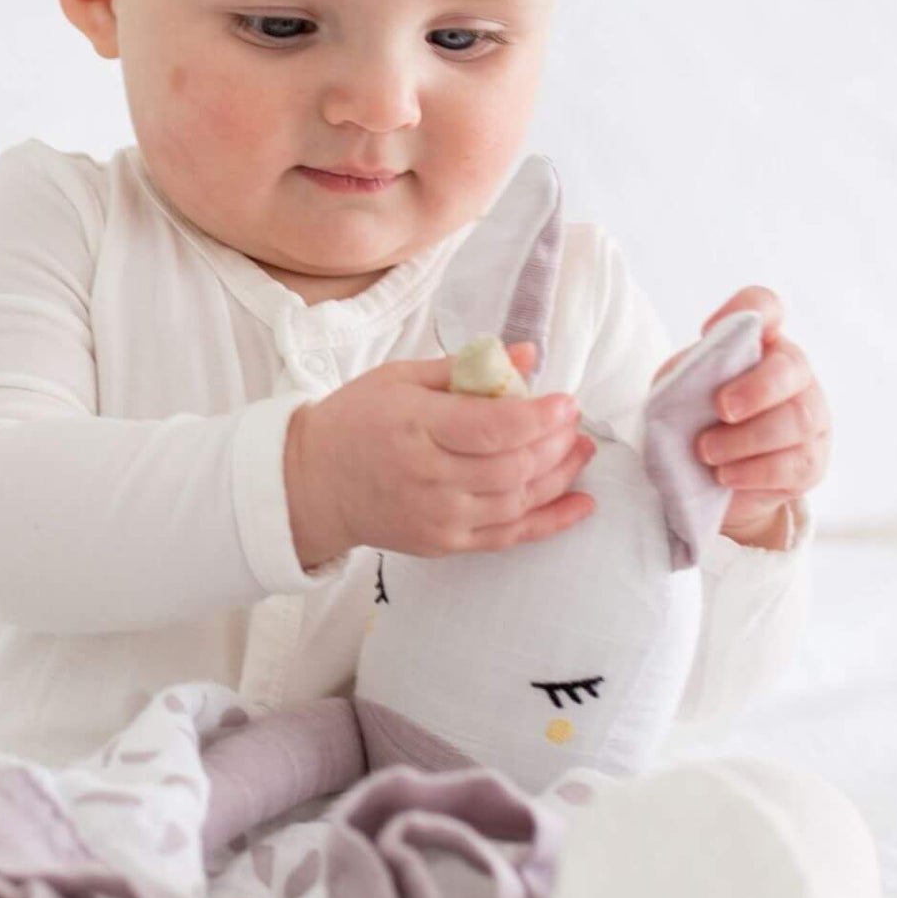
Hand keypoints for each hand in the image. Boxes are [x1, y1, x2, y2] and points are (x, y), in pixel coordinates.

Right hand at [283, 342, 599, 568]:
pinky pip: (509, 537)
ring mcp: (439, 517)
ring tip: (582, 450)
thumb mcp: (401, 378)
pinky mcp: (445, 543)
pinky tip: (582, 503)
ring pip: (518, 501)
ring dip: (561, 475)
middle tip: (574, 421)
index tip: (566, 401)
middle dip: (556, 443)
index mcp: (416, 427)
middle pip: (514, 466)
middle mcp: (429, 477)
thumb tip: (527, 354)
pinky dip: (551, 522)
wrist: (313, 484)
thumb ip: (465, 368)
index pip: (494, 428)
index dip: (540, 416)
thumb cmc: (357, 421)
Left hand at [656, 286, 830, 549]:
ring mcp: (810, 418)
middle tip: (721, 409)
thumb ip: (685, 378)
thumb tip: (695, 380)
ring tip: (707, 452)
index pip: (765, 308)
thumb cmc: (692, 422)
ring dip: (745, 439)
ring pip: (796, 421)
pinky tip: (725, 476)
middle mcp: (793, 375)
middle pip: (791, 368)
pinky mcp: (810, 462)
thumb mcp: (677, 393)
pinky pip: (794, 464)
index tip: (709, 329)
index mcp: (758, 345)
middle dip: (756, 389)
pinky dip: (754, 472)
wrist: (703, 480)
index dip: (747, 309)